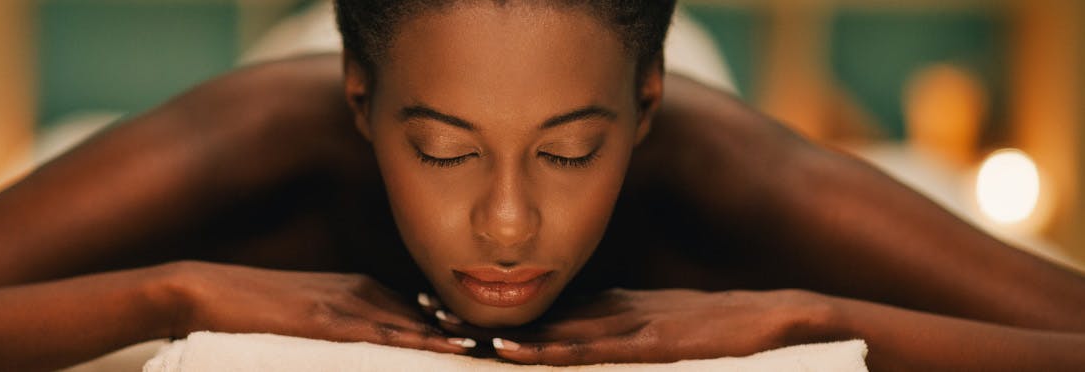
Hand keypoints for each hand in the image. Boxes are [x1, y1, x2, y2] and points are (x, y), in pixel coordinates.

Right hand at [163, 261, 471, 354]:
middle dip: (468, 329)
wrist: (208, 289)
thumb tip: (375, 345)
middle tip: (515, 341)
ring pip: (416, 323)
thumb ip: (343, 326)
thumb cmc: (253, 307)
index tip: (495, 336)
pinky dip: (422, 340)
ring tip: (499, 346)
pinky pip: (385, 333)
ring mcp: (347, 303)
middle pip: (428, 315)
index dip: (458, 325)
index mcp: (360, 290)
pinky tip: (450, 346)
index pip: (421, 311)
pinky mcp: (329, 318)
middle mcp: (362, 292)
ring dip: (457, 335)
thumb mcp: (308, 315)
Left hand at [420, 288, 836, 364]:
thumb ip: (631, 339)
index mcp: (619, 311)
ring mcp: (634, 326)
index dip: (498, 312)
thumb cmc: (735, 334)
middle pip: (539, 316)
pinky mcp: (656, 343)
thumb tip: (590, 349)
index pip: (548, 312)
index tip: (445, 308)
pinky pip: (595, 350)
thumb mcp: (672, 335)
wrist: (795, 320)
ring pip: (555, 331)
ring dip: (500, 333)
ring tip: (446, 330)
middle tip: (421, 310)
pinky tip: (514, 354)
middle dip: (482, 316)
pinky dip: (551, 352)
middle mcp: (617, 313)